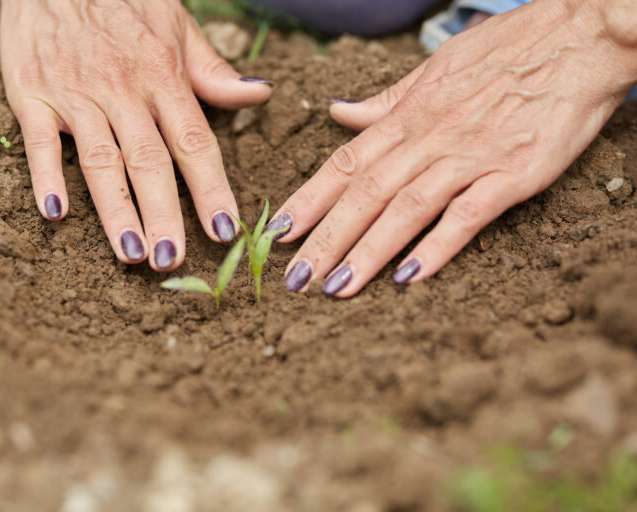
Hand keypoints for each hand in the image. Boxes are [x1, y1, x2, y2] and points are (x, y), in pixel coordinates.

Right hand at [0, 0, 271, 269]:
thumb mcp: (177, 26)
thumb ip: (214, 71)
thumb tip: (260, 96)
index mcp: (163, 77)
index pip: (194, 142)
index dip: (211, 189)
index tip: (225, 230)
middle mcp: (123, 90)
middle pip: (149, 162)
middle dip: (164, 214)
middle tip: (173, 260)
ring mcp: (76, 93)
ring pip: (100, 160)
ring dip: (116, 210)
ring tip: (131, 254)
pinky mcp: (32, 93)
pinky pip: (38, 140)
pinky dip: (45, 175)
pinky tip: (54, 212)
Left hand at [270, 0, 636, 296]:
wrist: (581, 36)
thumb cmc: (507, 50)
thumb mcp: (435, 67)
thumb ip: (384, 101)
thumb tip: (338, 114)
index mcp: (409, 114)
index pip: (346, 162)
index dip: (310, 199)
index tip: (278, 233)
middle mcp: (431, 136)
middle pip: (366, 193)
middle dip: (326, 239)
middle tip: (295, 279)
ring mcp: (472, 155)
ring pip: (406, 208)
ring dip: (368, 251)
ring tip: (336, 288)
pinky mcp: (514, 173)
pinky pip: (468, 214)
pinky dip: (437, 246)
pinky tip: (409, 277)